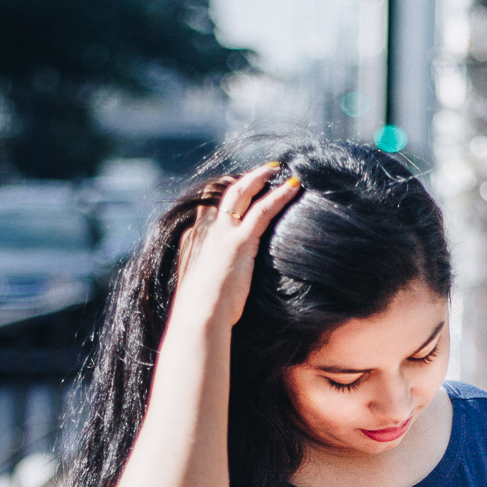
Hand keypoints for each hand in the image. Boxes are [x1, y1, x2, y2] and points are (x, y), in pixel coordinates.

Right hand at [174, 163, 299, 327]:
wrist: (198, 317)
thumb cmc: (198, 313)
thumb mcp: (197, 290)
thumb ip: (207, 278)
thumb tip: (218, 282)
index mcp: (192, 239)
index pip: (208, 208)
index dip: (226, 196)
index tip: (241, 189)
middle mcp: (205, 229)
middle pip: (224, 193)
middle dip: (244, 179)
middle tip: (264, 170)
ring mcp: (222, 233)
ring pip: (243, 193)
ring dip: (262, 178)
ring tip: (279, 170)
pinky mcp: (240, 241)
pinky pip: (263, 210)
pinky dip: (279, 196)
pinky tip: (293, 187)